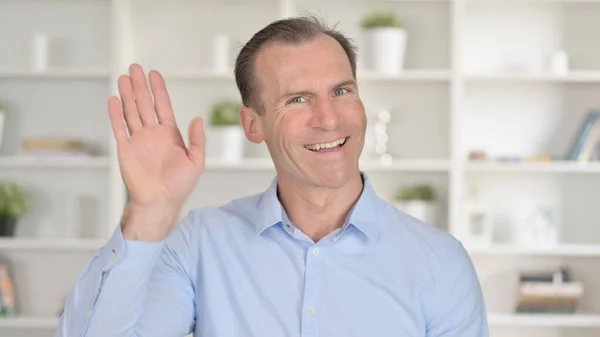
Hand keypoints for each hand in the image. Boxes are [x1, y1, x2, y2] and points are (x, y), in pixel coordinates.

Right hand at [107, 64, 205, 239]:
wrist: (160, 202)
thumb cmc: (180, 185)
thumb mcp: (196, 161)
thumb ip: (197, 140)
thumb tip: (198, 119)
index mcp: (170, 134)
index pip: (163, 106)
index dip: (159, 90)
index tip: (154, 74)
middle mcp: (153, 134)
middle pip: (145, 104)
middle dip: (140, 86)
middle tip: (135, 68)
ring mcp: (138, 140)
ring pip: (131, 112)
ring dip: (127, 95)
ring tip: (123, 78)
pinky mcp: (126, 150)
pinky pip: (119, 128)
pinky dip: (116, 114)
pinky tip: (114, 100)